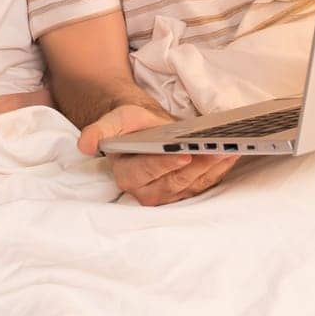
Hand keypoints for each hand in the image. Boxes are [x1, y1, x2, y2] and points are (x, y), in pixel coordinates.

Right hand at [79, 104, 238, 206]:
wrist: (144, 131)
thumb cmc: (130, 126)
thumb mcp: (114, 121)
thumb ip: (99, 131)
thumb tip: (84, 145)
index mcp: (126, 174)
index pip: (147, 171)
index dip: (165, 164)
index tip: (183, 155)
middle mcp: (146, 191)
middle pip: (175, 182)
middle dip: (197, 167)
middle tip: (216, 150)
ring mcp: (168, 194)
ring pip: (192, 185)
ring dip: (212, 169)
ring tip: (228, 150)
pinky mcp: (186, 192)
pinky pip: (205, 185)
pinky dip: (219, 171)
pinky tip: (231, 155)